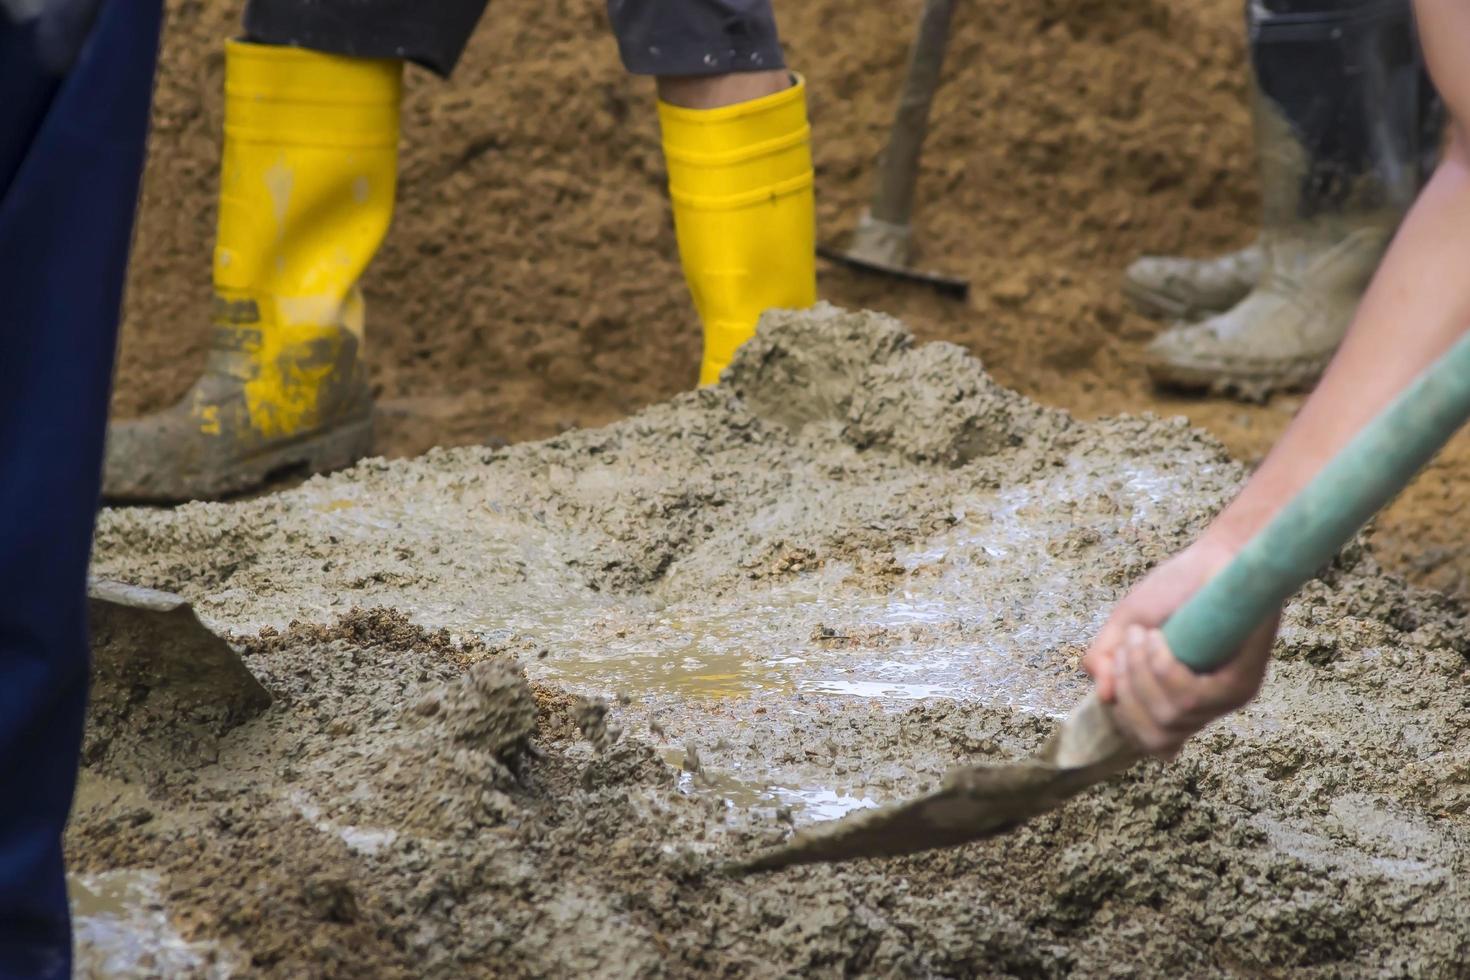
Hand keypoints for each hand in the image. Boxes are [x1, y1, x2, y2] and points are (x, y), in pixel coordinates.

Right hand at [1082, 539, 1278, 756]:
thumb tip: (1103, 697)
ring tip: (1144, 634)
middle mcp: (1206, 706)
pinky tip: (1160, 638)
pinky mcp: (1243, 682)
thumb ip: (1104, 661)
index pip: (1153, 743)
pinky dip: (1162, 668)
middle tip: (1127, 647)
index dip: (1124, 718)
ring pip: (1169, 716)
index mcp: (1180, 698)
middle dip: (1126, 691)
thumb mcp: (1124, 625)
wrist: (1216, 557)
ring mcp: (1226, 698)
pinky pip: (1190, 697)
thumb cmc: (1176, 588)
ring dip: (1141, 672)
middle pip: (1154, 736)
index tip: (1115, 672)